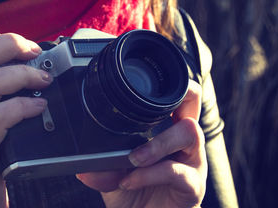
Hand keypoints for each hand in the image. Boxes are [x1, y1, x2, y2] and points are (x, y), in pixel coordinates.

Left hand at [77, 80, 206, 207]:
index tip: (149, 83)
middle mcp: (185, 142)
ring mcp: (193, 162)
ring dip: (157, 143)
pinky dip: (150, 174)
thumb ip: (102, 166)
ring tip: (134, 158)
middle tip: (146, 116)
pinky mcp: (194, 186)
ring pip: (188, 132)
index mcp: (169, 131)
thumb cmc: (136, 195)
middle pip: (192, 103)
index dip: (172, 84)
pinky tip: (130, 180)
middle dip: (174, 100)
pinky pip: (177, 171)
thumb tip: (83, 166)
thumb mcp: (113, 175)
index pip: (180, 97)